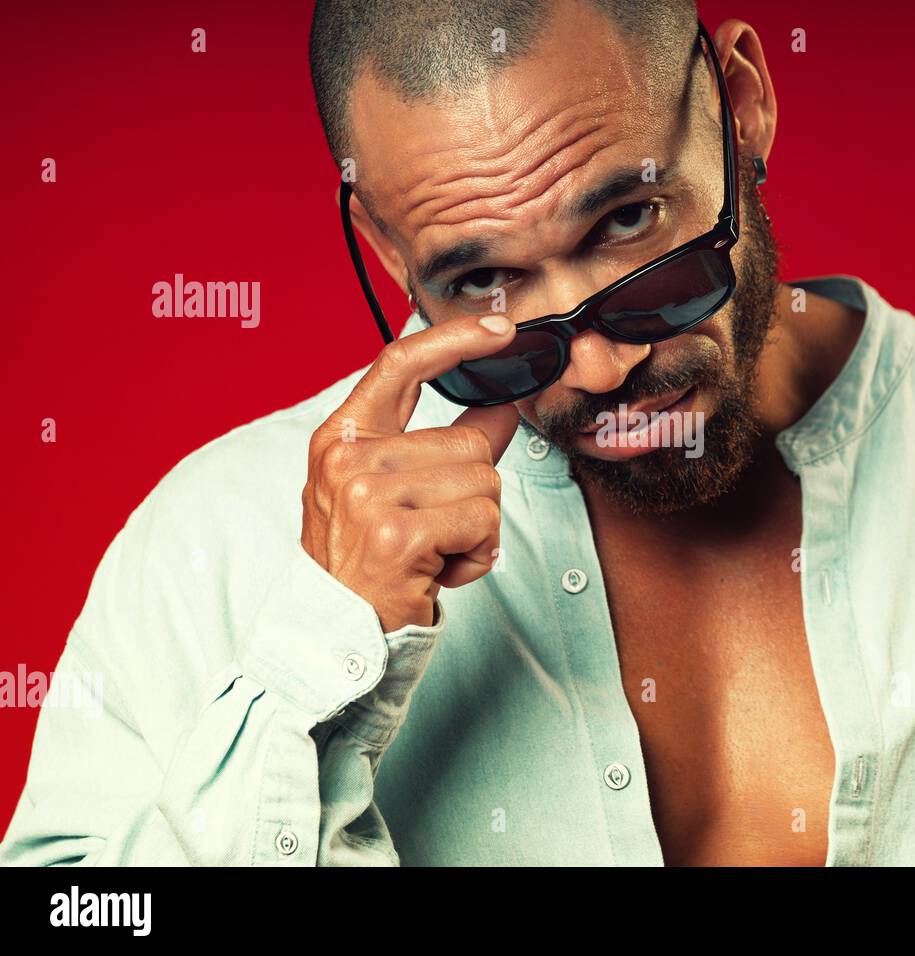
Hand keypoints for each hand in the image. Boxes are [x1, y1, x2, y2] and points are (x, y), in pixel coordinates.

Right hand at [301, 313, 519, 630]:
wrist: (335, 634)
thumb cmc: (366, 564)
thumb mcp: (392, 493)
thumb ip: (440, 446)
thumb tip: (501, 408)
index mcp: (342, 438)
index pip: (400, 364)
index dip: (454, 340)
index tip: (500, 329)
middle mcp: (349, 459)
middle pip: (469, 442)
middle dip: (474, 492)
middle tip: (435, 531)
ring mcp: (369, 495)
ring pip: (484, 483)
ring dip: (477, 527)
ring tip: (434, 552)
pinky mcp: (396, 534)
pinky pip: (482, 522)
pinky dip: (478, 554)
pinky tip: (441, 571)